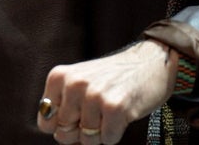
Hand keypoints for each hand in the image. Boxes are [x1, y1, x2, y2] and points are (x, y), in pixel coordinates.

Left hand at [35, 40, 176, 143]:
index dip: (64, 126)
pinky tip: (123, 112)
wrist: (152, 61)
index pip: (46, 122)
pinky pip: (108, 140)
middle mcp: (74, 84)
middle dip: (82, 131)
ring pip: (87, 140)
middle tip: (99, 110)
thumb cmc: (114, 77)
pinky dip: (116, 133)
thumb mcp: (81, 82)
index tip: (80, 112)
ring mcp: (94, 95)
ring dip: (101, 132)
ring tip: (112, 109)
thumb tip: (59, 135)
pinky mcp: (115, 107)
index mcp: (60, 77)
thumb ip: (63, 106)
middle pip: (65, 134)